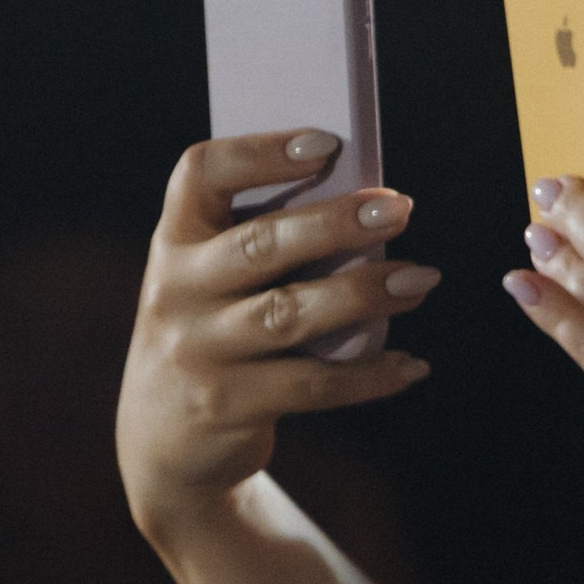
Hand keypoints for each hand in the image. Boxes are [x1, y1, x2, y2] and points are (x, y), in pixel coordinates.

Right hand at [117, 131, 436, 539]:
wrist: (162, 441)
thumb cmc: (214, 334)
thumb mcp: (213, 282)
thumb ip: (267, 246)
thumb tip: (370, 214)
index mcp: (175, 240)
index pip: (201, 173)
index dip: (261, 152)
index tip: (326, 142)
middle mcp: (176, 290)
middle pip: (261, 244)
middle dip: (336, 223)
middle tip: (399, 207)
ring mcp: (197, 350)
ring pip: (289, 314)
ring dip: (364, 294)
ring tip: (422, 278)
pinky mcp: (224, 404)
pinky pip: (309, 384)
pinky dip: (368, 376)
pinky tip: (410, 365)